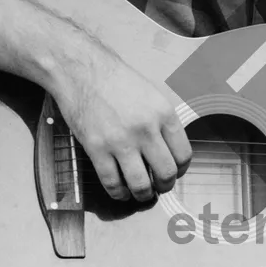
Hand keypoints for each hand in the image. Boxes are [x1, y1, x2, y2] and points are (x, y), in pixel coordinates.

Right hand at [53, 40, 191, 202]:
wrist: (81, 71)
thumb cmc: (116, 80)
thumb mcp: (151, 94)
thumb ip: (163, 122)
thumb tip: (170, 150)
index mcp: (163, 114)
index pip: (183, 154)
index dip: (181, 170)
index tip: (175, 173)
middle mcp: (146, 129)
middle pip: (166, 173)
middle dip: (165, 186)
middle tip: (159, 187)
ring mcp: (121, 141)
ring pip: (141, 184)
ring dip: (143, 195)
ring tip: (141, 194)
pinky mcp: (97, 149)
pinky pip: (112, 182)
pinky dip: (118, 193)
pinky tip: (120, 192)